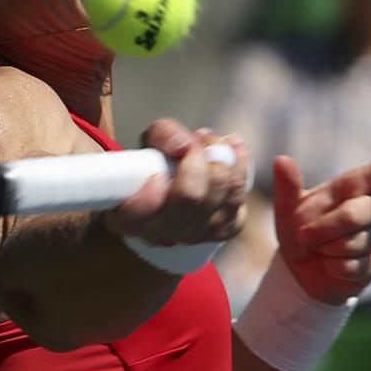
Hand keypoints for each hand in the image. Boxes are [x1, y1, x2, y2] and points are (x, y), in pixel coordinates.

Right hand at [107, 119, 249, 245]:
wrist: (180, 193)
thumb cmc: (158, 167)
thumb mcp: (149, 144)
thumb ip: (161, 136)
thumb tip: (183, 145)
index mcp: (132, 219)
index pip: (139, 214)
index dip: (149, 195)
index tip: (156, 174)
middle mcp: (164, 233)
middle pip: (190, 195)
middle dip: (197, 156)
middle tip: (193, 140)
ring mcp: (199, 235)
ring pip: (221, 190)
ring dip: (219, 155)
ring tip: (209, 141)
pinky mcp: (227, 229)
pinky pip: (239, 193)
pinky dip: (238, 163)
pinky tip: (229, 150)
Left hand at [272, 144, 370, 304]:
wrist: (303, 269)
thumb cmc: (299, 229)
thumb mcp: (287, 208)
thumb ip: (288, 187)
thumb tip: (281, 160)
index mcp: (358, 186)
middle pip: (355, 214)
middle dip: (322, 228)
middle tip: (305, 236)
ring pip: (355, 243)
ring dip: (327, 249)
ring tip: (322, 248)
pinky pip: (357, 265)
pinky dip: (334, 267)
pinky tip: (332, 264)